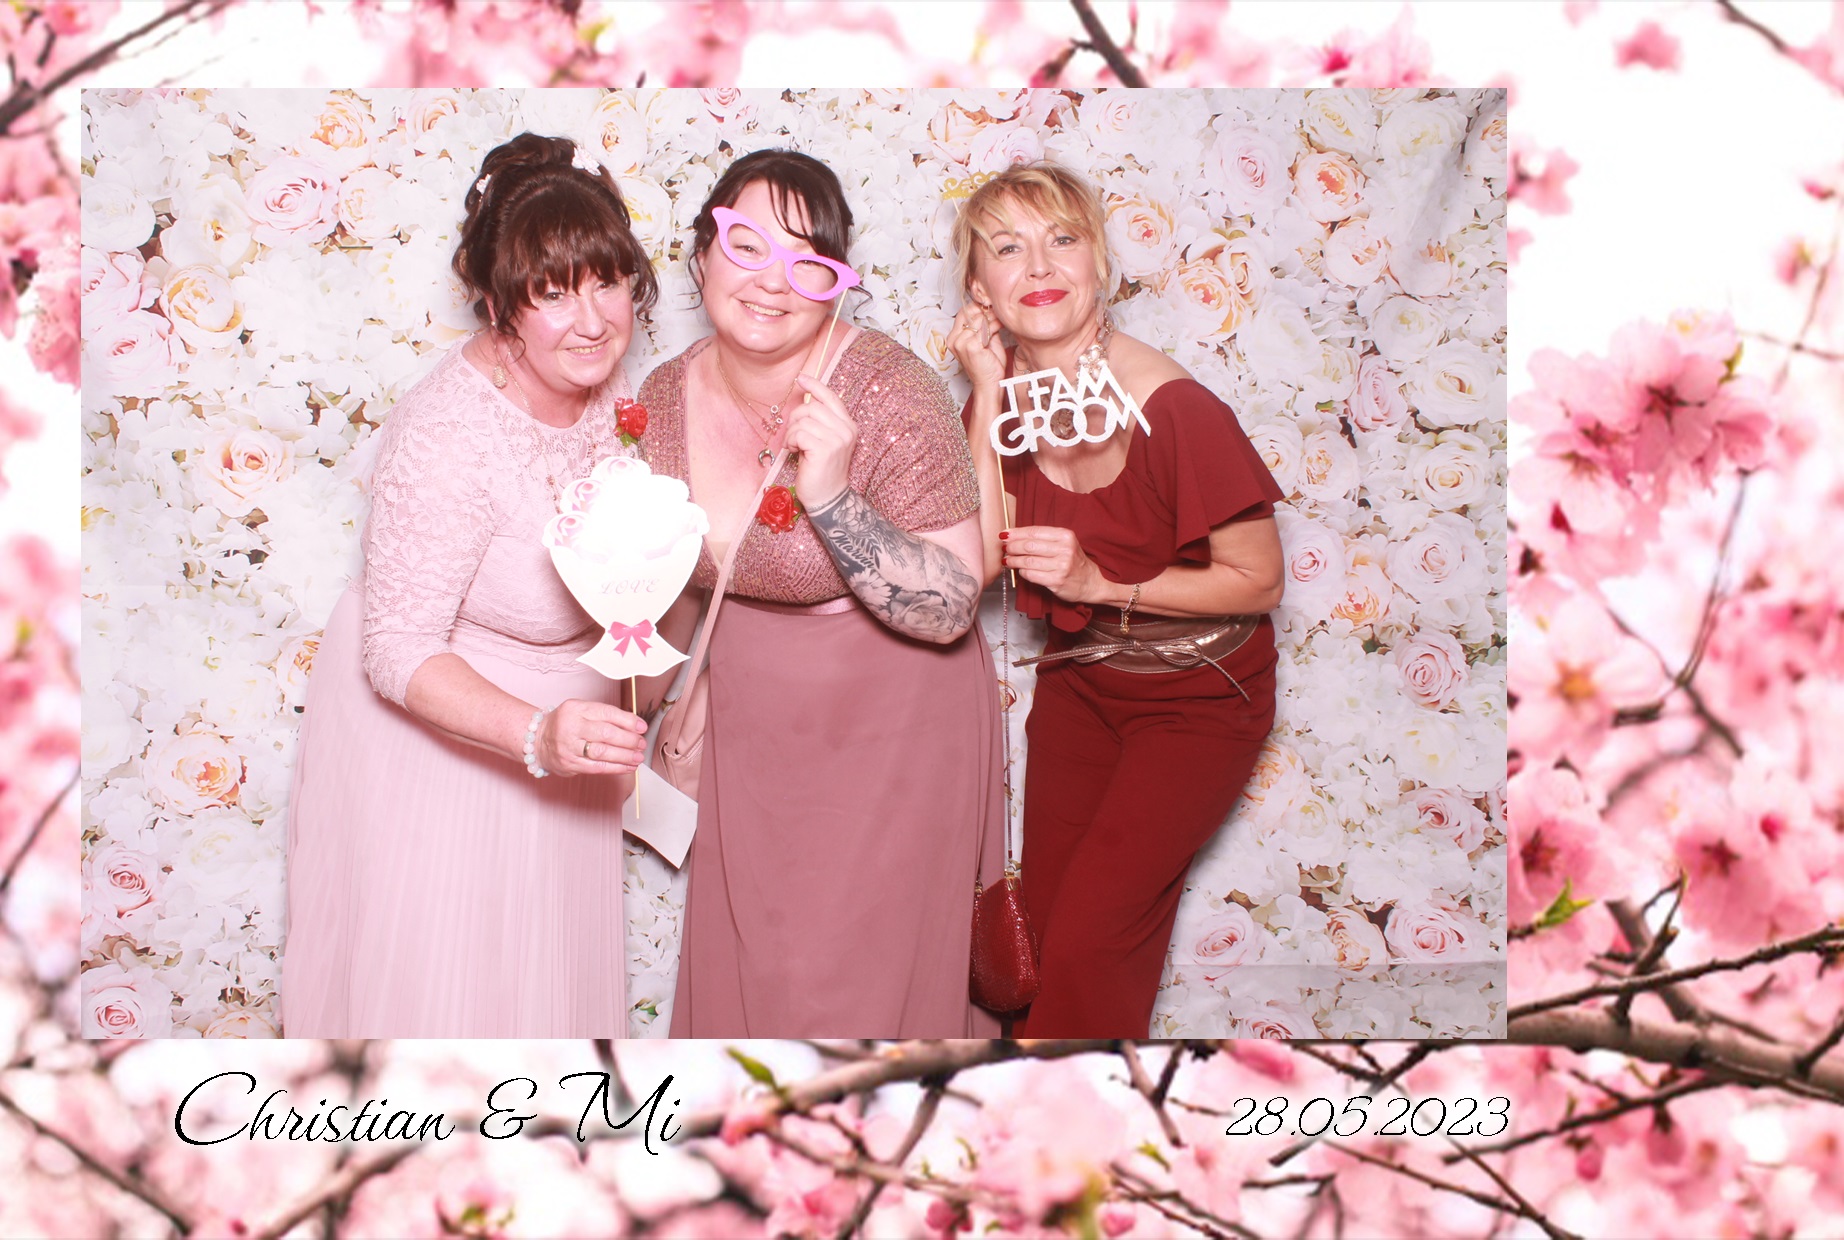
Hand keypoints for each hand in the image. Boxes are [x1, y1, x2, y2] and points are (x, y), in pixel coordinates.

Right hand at [538, 698, 646, 776]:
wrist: (538, 741)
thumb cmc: (566, 724)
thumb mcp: (581, 710)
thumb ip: (604, 715)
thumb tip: (635, 725)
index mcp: (575, 708)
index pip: (607, 713)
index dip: (628, 721)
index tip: (642, 727)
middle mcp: (570, 726)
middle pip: (606, 733)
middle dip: (629, 740)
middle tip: (641, 743)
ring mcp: (569, 747)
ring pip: (602, 752)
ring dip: (625, 756)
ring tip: (638, 757)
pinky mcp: (570, 764)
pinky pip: (597, 767)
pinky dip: (616, 768)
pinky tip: (628, 767)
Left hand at [786, 372, 856, 510]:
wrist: (828, 498)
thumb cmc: (821, 468)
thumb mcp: (824, 440)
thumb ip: (820, 421)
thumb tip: (805, 399)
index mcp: (848, 425)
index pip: (831, 397)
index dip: (815, 386)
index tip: (801, 378)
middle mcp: (846, 430)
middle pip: (812, 407)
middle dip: (796, 418)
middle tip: (793, 436)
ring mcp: (837, 440)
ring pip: (804, 420)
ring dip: (792, 433)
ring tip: (794, 447)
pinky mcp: (825, 450)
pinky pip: (799, 433)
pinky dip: (791, 442)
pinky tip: (793, 452)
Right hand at [947, 302, 1006, 391]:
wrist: (989, 385)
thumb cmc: (988, 366)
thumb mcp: (986, 341)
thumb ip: (986, 326)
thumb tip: (992, 310)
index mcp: (954, 338)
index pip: (963, 312)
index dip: (978, 307)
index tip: (991, 306)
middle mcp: (953, 339)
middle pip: (968, 312)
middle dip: (984, 310)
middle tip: (998, 311)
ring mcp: (961, 343)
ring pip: (979, 319)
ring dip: (992, 317)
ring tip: (1001, 320)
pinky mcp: (970, 346)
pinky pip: (985, 328)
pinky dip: (995, 325)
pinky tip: (1001, 327)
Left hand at [1001, 525, 1108, 603]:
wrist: (1091, 582)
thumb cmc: (1073, 561)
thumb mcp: (1064, 544)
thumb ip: (1042, 539)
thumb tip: (1013, 536)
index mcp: (1065, 536)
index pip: (1034, 532)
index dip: (1016, 533)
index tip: (1004, 535)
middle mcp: (1064, 549)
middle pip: (1029, 546)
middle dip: (1012, 547)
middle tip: (1005, 549)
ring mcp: (1061, 566)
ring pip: (1028, 561)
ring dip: (1013, 560)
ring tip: (1007, 560)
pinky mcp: (1056, 581)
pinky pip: (1031, 575)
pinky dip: (1022, 572)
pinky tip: (1020, 570)